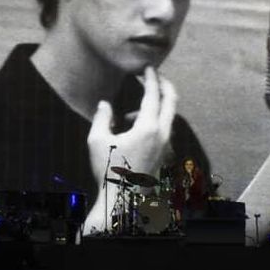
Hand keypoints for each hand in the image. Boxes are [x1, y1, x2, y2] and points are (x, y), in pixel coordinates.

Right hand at [83, 67, 176, 231]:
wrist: (123, 201)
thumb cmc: (108, 170)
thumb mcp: (97, 140)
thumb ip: (101, 117)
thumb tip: (104, 104)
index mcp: (148, 127)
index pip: (153, 95)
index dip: (151, 78)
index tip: (148, 68)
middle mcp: (162, 134)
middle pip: (171, 101)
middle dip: (164, 85)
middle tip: (155, 75)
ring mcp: (165, 145)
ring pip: (167, 117)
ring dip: (153, 108)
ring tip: (125, 116)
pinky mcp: (163, 155)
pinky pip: (162, 130)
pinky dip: (151, 122)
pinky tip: (130, 133)